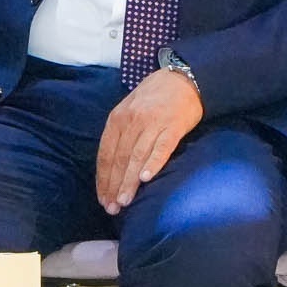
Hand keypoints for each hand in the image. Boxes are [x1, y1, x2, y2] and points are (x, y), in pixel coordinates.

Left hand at [95, 69, 202, 213]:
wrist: (183, 78)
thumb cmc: (154, 97)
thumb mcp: (129, 109)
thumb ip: (121, 133)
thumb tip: (111, 166)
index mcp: (117, 119)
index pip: (106, 154)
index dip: (103, 179)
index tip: (103, 198)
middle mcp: (132, 121)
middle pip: (119, 158)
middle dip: (114, 185)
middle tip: (112, 208)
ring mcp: (152, 123)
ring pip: (136, 156)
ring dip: (129, 181)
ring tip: (125, 201)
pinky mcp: (173, 126)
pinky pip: (161, 148)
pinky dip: (153, 163)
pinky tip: (146, 178)